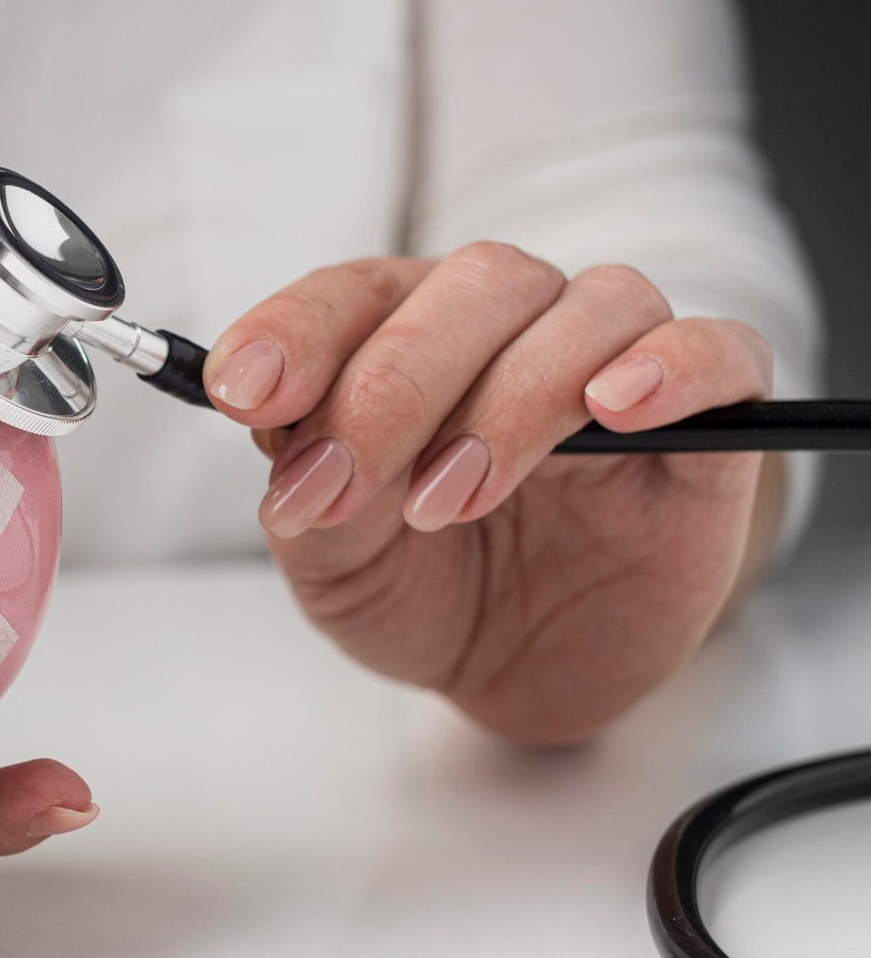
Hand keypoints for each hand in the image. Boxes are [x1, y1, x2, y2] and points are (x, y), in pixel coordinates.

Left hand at [203, 243, 782, 744]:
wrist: (523, 671)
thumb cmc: (427, 593)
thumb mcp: (340, 568)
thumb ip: (316, 500)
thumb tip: (295, 448)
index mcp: (406, 340)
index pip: (354, 296)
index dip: (295, 331)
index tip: (242, 391)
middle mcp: (511, 332)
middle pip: (472, 286)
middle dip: (396, 382)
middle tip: (351, 478)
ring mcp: (612, 368)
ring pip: (586, 310)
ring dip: (510, 398)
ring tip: (451, 496)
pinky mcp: (706, 428)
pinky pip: (715, 354)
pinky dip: (670, 368)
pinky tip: (614, 409)